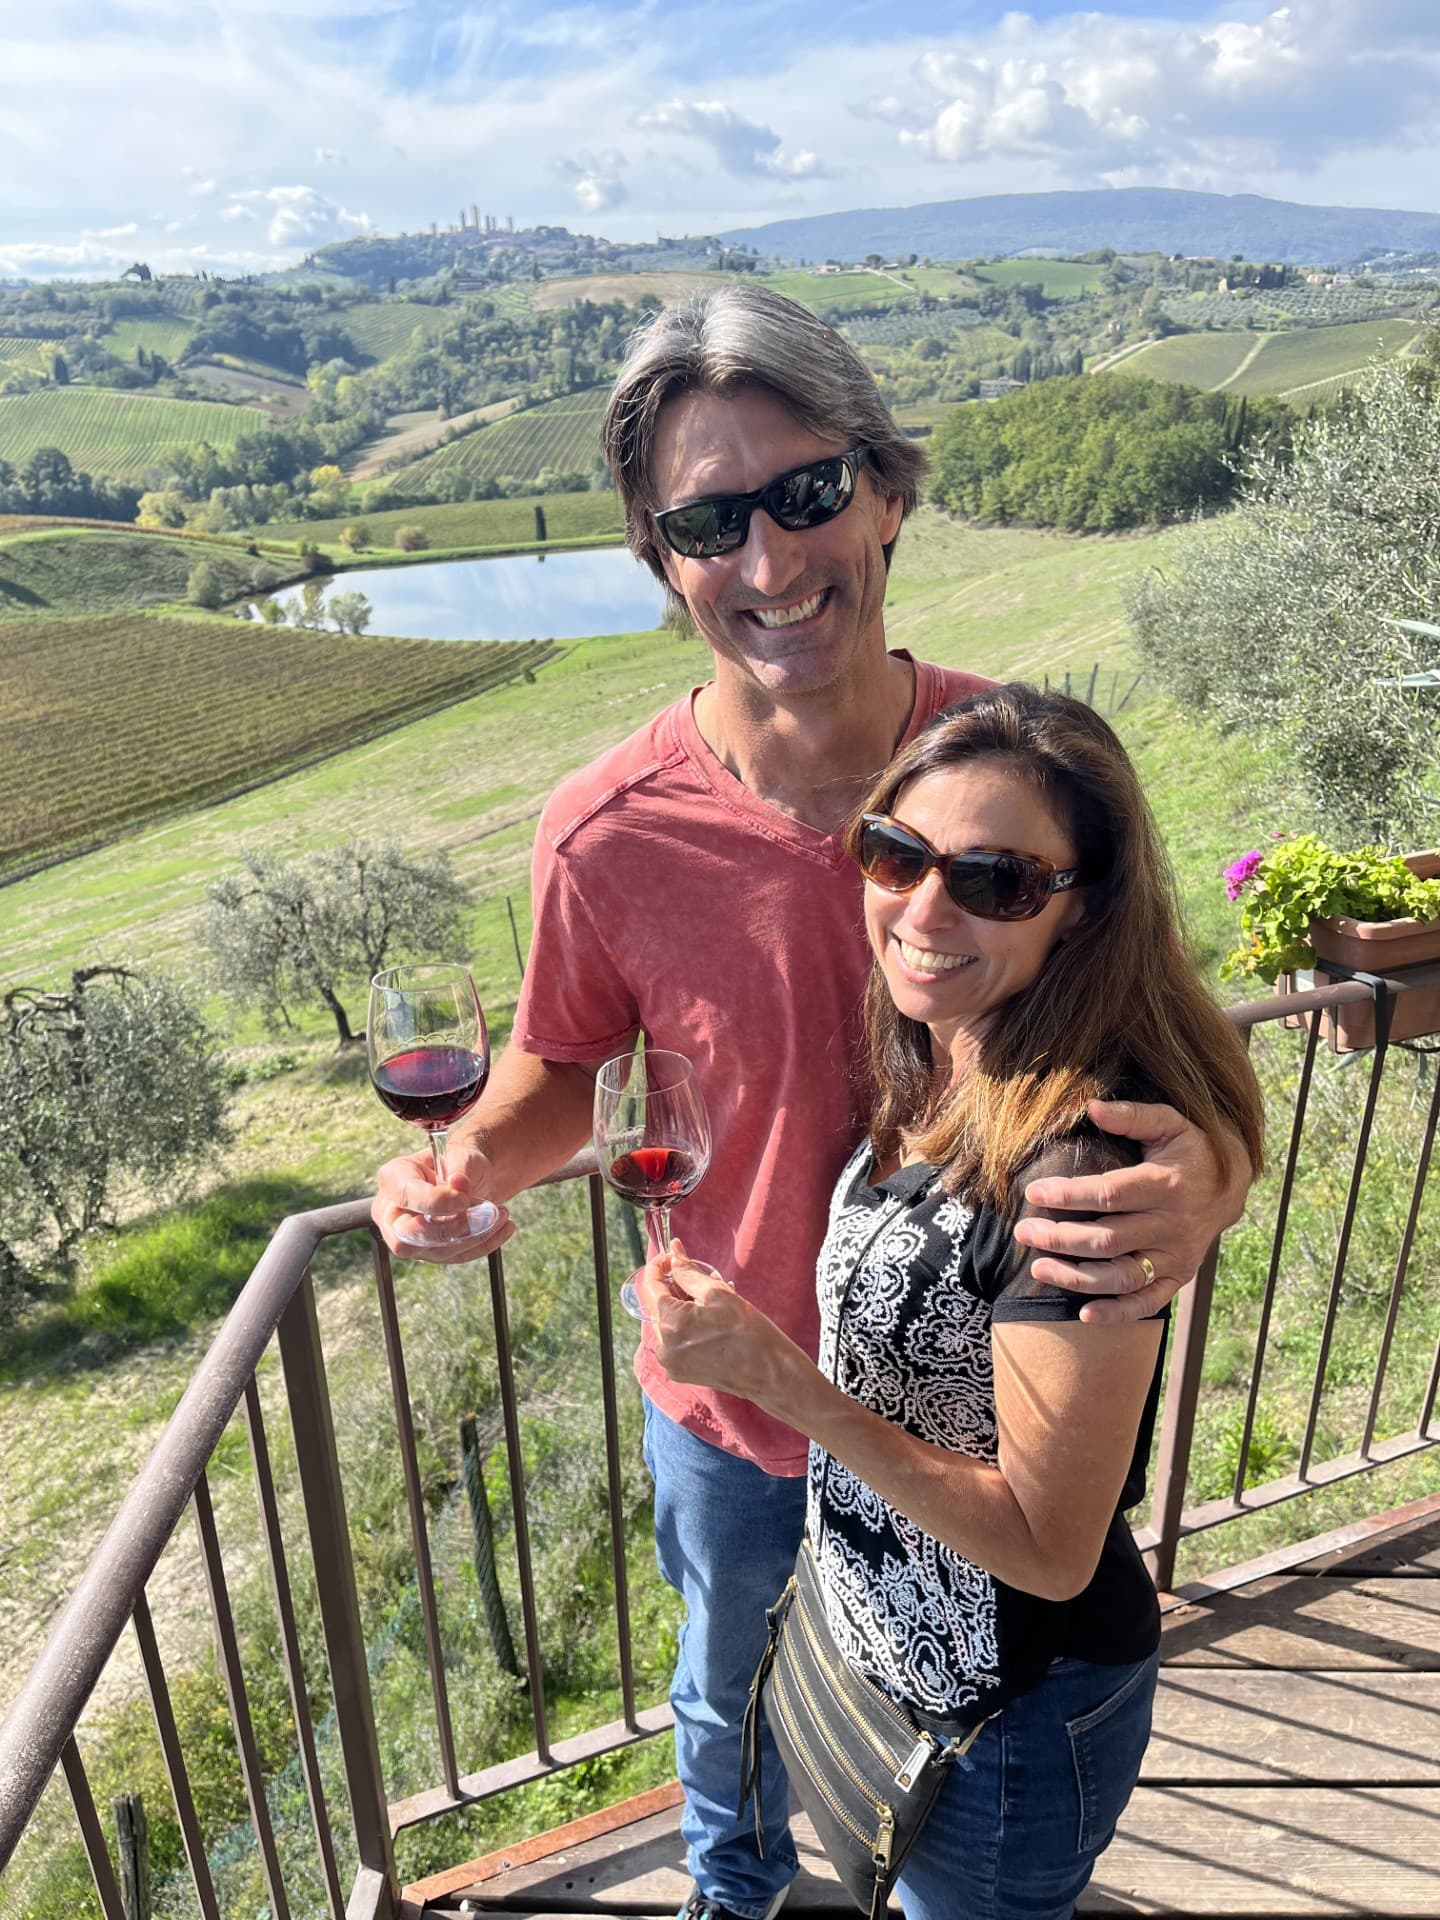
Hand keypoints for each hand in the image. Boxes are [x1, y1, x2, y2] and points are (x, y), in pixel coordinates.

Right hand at [371, 1136, 514, 1263]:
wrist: (470, 1177)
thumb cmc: (458, 1162)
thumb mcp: (461, 1155)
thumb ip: (458, 1168)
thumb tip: (457, 1184)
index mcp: (394, 1179)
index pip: (407, 1197)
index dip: (436, 1202)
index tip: (464, 1199)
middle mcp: (393, 1212)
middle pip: (407, 1237)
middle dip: (450, 1229)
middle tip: (484, 1216)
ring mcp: (409, 1237)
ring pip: (436, 1251)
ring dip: (474, 1236)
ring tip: (501, 1215)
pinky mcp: (429, 1252)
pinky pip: (455, 1257)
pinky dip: (483, 1244)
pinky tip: (503, 1228)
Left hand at [636, 1239, 801, 1406]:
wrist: (768, 1372)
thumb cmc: (748, 1331)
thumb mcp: (718, 1293)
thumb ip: (689, 1272)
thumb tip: (674, 1251)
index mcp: (672, 1324)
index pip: (650, 1286)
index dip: (659, 1266)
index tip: (671, 1255)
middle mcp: (664, 1347)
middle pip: (659, 1306)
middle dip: (675, 1288)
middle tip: (701, 1278)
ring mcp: (671, 1363)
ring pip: (667, 1323)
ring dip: (682, 1308)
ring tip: (711, 1302)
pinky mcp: (679, 1372)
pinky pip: (675, 1341)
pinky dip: (686, 1327)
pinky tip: (709, 1322)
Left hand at [1013, 1099, 1250, 1325]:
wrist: (1232, 1184)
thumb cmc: (1190, 1149)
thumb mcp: (1169, 1123)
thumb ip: (1131, 1115)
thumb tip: (1090, 1107)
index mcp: (1166, 1184)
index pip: (1109, 1194)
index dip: (1069, 1195)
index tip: (1033, 1193)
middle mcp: (1172, 1224)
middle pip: (1108, 1239)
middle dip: (1060, 1238)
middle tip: (1023, 1233)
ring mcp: (1176, 1255)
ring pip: (1122, 1276)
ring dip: (1077, 1278)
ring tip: (1039, 1269)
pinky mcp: (1179, 1276)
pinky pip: (1148, 1302)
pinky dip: (1118, 1313)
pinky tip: (1084, 1315)